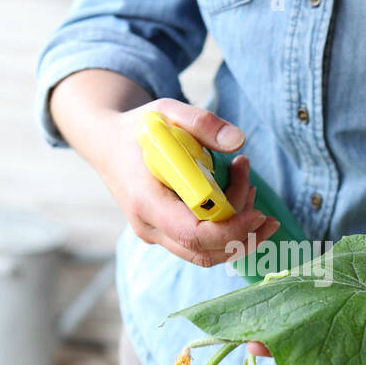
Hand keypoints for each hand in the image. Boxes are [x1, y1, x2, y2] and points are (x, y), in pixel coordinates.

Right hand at [89, 95, 279, 267]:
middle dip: (243, 229)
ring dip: (239, 229)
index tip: (258, 212)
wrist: (107, 144)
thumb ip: (202, 122)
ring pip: (207, 253)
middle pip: (206, 251)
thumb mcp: (166, 111)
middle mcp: (148, 226)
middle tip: (253, 185)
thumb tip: (238, 141)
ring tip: (248, 185)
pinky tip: (238, 197)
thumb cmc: (137, 128)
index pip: (193, 233)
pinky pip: (202, 245)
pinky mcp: (166, 235)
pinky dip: (227, 228)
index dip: (231, 230)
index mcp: (146, 200)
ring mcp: (156, 235)